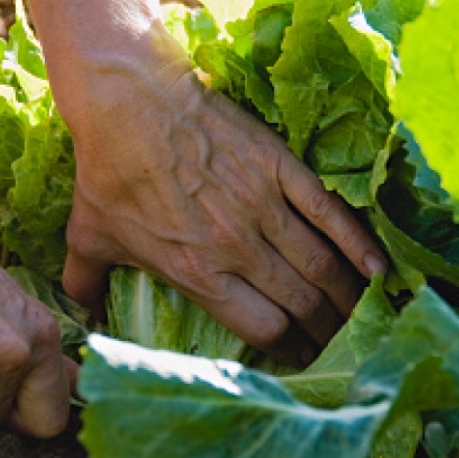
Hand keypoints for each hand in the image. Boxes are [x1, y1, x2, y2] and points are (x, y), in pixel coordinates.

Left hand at [59, 66, 387, 367]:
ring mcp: (265, 207)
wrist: (129, 102)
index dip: (287, 351)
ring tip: (367, 315)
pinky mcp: (281, 169)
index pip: (262, 329)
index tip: (299, 356)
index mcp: (198, 274)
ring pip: (322, 266)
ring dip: (349, 297)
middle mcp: (238, 248)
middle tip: (342, 342)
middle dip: (327, 331)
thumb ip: (87, 281)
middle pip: (301, 304)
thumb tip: (79, 307)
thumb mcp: (88, 235)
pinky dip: (359, 244)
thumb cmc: (108, 170)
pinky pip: (330, 214)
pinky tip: (379, 268)